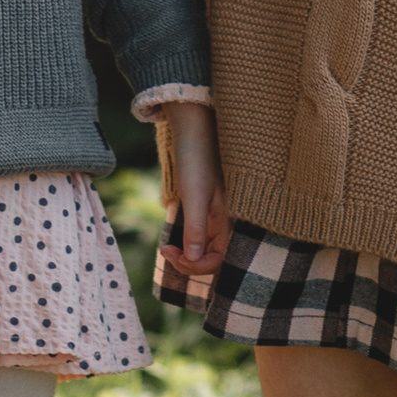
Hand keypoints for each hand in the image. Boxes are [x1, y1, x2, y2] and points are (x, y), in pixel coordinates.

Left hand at [162, 102, 231, 276]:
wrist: (193, 130)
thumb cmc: (197, 159)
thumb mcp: (195, 195)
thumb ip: (196, 228)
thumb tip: (193, 260)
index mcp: (231, 220)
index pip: (220, 260)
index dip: (197, 266)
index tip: (173, 254)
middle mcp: (227, 221)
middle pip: (213, 258)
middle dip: (189, 263)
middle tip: (166, 251)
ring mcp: (217, 216)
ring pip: (205, 249)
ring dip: (186, 255)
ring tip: (166, 248)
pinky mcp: (206, 209)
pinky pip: (200, 236)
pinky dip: (186, 243)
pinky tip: (172, 240)